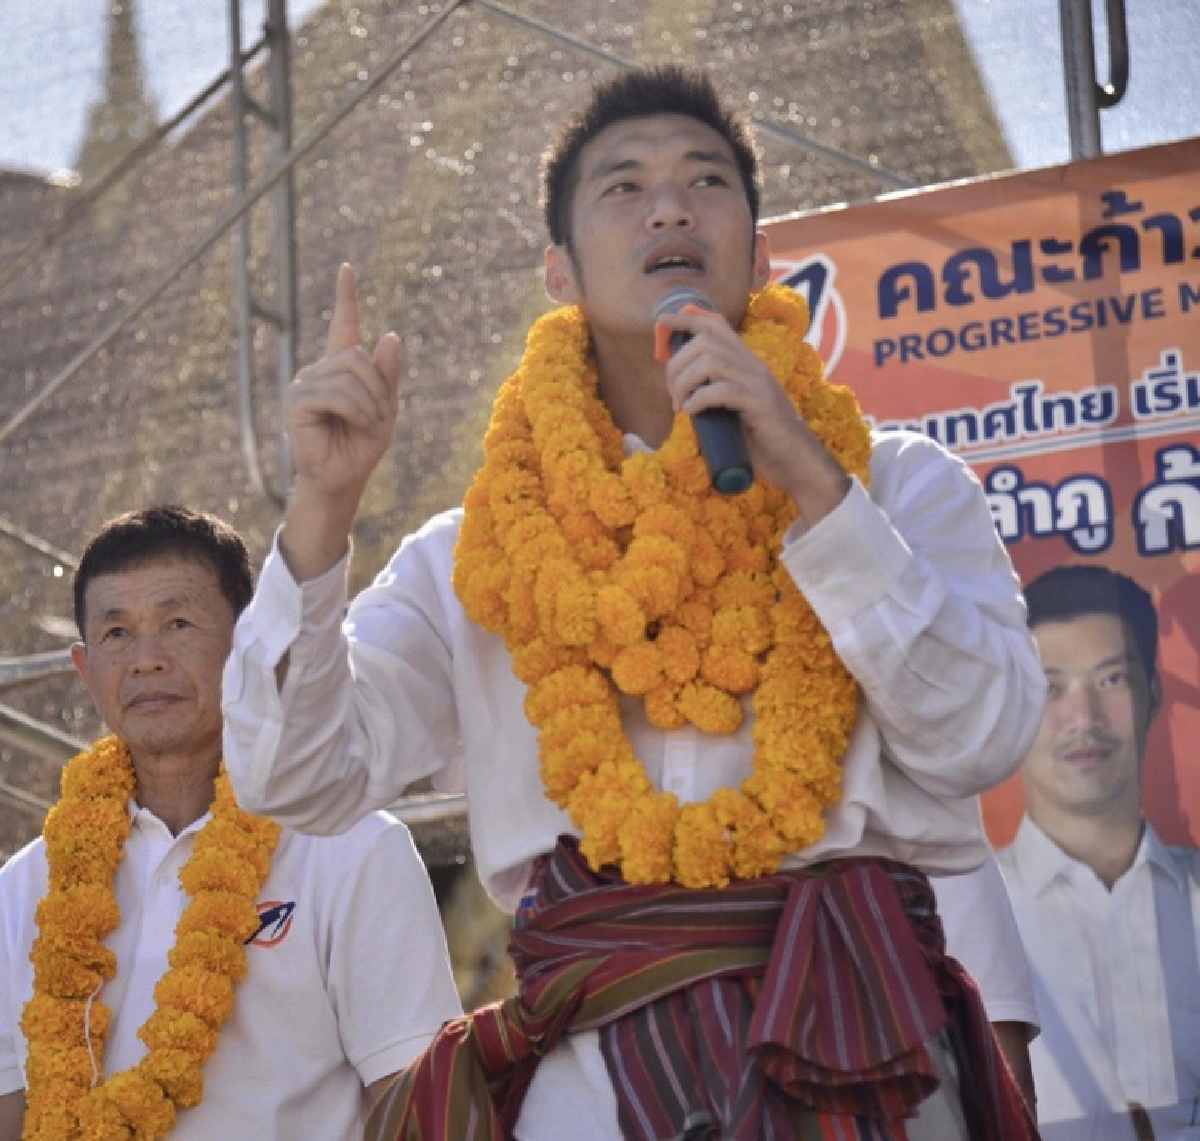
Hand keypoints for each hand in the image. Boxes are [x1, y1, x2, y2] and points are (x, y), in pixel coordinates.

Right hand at [278, 265, 400, 580]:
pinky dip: (355, 409)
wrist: (344, 478)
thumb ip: (387, 374)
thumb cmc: (363, 446)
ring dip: (369, 402)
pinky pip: (335, 393)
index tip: (347, 269)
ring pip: (349, 375)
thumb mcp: (386, 407)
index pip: (344, 325)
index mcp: (342, 368)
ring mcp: (305, 385)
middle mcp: (320, 371)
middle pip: (356, 357)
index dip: (346, 297)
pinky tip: (356, 423)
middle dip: (378, 387)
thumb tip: (390, 336)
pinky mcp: (298, 402)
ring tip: (367, 424)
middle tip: (378, 416)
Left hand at [657, 305, 849, 520]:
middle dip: (677, 363)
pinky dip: (698, 399)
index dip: (687, 318)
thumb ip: (713, 398)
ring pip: (710, 361)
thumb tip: (680, 399)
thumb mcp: (733, 411)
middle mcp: (753, 366)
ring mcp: (758, 383)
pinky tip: (690, 412)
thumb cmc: (762, 442)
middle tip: (672, 393)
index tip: (663, 323)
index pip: (716, 325)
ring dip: (684, 381)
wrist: (796, 462)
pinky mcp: (759, 404)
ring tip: (680, 405)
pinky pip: (721, 390)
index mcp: (747, 363)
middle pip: (705, 341)